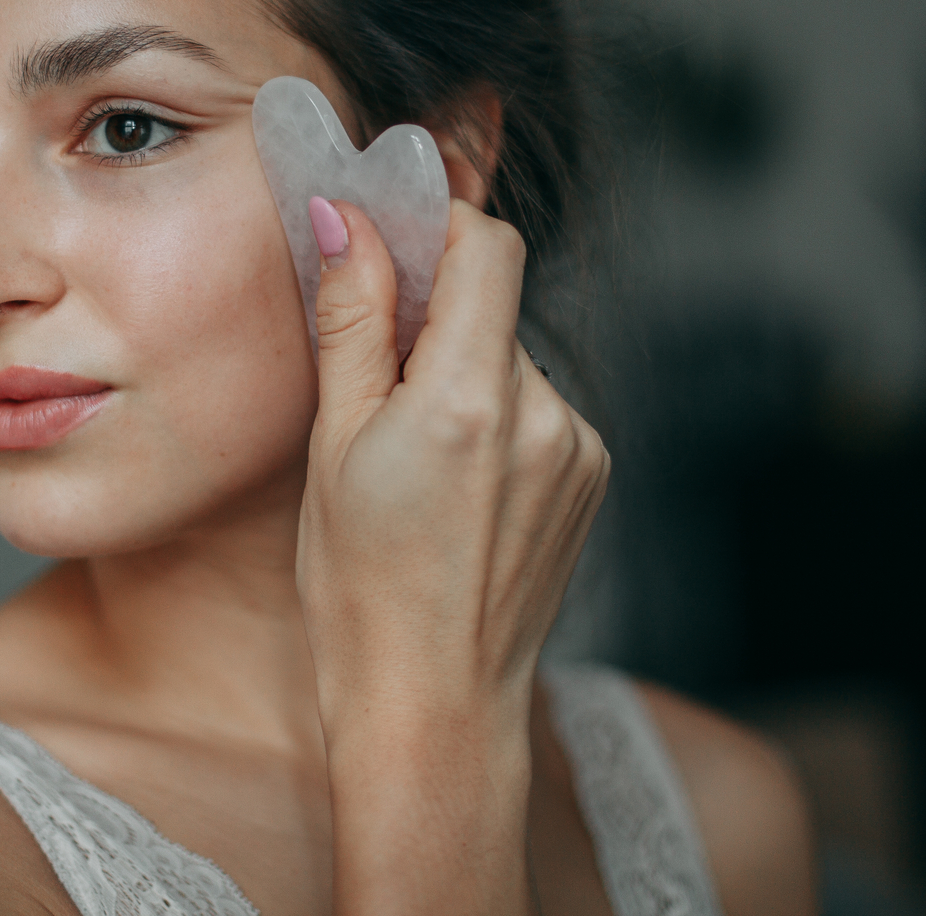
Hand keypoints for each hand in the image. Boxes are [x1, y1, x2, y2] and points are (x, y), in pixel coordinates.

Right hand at [296, 197, 608, 913]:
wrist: (434, 707)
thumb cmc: (362, 591)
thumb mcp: (333, 446)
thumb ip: (352, 320)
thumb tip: (346, 217)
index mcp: (472, 401)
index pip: (489, 246)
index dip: (438, 229)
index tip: (390, 244)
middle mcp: (544, 415)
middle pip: (494, 304)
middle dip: (433, 319)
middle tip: (373, 383)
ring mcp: (578, 448)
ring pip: (511, 358)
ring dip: (463, 374)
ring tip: (413, 459)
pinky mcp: (591, 476)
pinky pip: (537, 408)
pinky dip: (496, 419)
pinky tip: (455, 486)